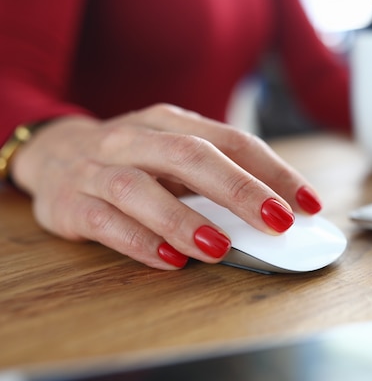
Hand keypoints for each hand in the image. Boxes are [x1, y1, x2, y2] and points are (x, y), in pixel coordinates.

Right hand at [11, 104, 322, 269]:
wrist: (54, 153)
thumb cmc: (134, 159)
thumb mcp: (175, 153)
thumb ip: (220, 176)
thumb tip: (279, 211)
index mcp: (171, 122)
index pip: (232, 141)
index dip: (274, 171)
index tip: (308, 204)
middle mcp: (135, 139)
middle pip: (190, 156)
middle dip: (239, 189)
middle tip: (276, 222)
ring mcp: (98, 169)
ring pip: (139, 189)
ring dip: (183, 219)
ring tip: (219, 247)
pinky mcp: (70, 203)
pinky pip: (105, 221)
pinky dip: (138, 241)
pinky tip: (168, 258)